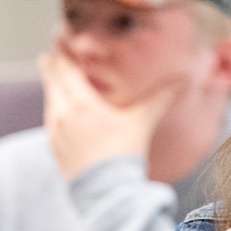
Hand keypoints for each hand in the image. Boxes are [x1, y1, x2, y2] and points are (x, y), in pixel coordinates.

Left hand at [38, 47, 180, 180]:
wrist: (107, 191)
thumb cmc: (124, 154)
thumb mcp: (142, 122)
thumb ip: (159, 98)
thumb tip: (181, 80)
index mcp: (81, 102)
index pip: (67, 69)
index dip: (63, 53)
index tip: (58, 38)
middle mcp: (63, 114)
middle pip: (53, 82)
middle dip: (52, 65)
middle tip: (50, 52)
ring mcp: (56, 133)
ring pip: (49, 102)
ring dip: (50, 86)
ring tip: (50, 76)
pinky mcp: (55, 150)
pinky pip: (50, 122)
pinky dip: (52, 109)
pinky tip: (56, 110)